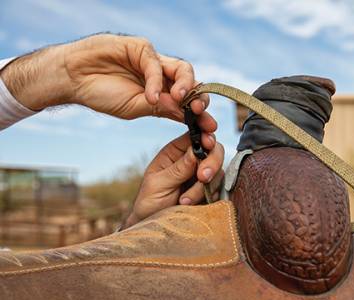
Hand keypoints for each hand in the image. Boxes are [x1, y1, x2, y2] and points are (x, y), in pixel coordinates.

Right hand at [0, 33, 214, 129]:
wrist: (75, 79)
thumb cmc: (103, 94)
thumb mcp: (136, 108)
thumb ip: (161, 109)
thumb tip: (187, 116)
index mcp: (163, 92)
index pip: (188, 100)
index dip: (199, 112)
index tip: (208, 127)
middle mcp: (162, 75)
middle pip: (192, 83)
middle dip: (199, 99)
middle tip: (199, 112)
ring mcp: (153, 60)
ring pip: (181, 69)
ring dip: (185, 86)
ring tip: (179, 99)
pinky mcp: (140, 48)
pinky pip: (155, 63)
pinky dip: (155, 81)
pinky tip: (150, 95)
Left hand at [123, 132, 223, 227]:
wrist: (155, 227)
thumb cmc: (149, 203)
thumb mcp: (158, 184)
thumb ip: (177, 168)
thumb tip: (195, 151)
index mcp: (175, 153)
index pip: (194, 136)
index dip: (205, 137)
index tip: (208, 144)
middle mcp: (191, 161)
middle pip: (213, 150)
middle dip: (211, 163)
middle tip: (203, 177)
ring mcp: (202, 176)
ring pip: (217, 171)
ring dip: (204, 187)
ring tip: (184, 200)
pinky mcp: (210, 191)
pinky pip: (219, 188)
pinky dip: (209, 196)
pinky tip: (191, 205)